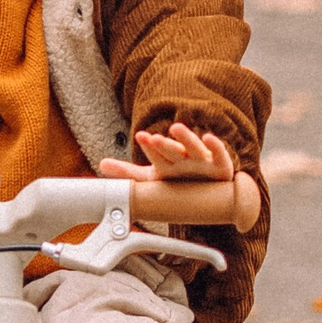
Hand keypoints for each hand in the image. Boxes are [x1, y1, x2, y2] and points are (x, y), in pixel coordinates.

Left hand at [109, 120, 237, 183]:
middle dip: (163, 144)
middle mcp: (183, 158)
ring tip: (175, 128)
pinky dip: (215, 146)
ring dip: (185, 138)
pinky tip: (208, 138)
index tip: (140, 136)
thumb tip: (101, 164)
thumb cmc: (180, 183)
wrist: (210, 195)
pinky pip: (220, 155)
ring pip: (193, 148)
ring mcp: (201, 161)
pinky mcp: (220, 166)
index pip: (156, 154)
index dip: (149, 146)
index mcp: (167, 161)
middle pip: (172, 150)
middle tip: (153, 138)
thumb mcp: (153, 179)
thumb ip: (128, 174)